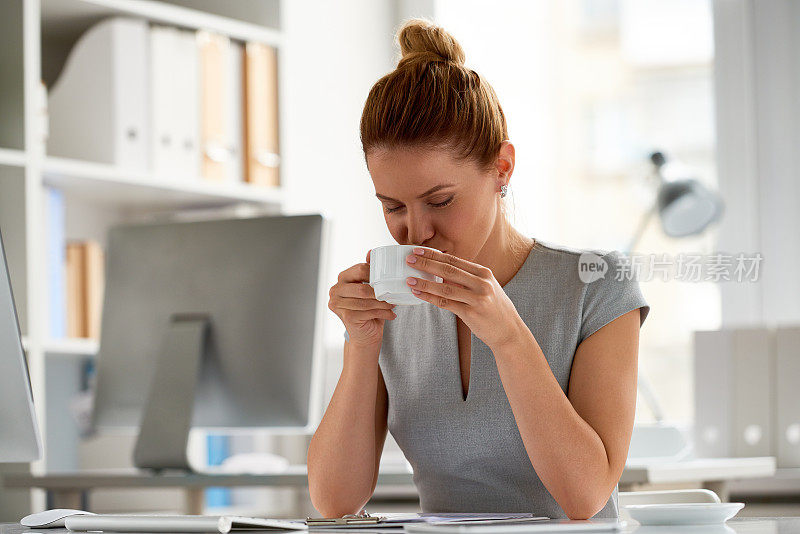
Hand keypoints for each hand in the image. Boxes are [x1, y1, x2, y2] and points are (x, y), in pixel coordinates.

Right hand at [328, 250, 396, 347]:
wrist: (365, 334)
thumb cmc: (369, 309)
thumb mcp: (370, 288)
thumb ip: (369, 271)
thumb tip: (371, 252)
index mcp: (342, 279)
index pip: (359, 269)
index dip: (376, 273)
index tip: (389, 278)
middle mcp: (336, 290)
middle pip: (362, 287)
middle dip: (380, 291)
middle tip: (393, 293)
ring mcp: (338, 304)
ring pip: (366, 301)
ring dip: (383, 303)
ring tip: (394, 304)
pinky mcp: (346, 316)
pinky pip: (368, 312)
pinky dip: (383, 312)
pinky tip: (391, 314)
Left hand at [404, 247, 524, 348]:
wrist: (508, 331)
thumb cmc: (494, 308)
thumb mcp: (485, 287)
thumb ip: (467, 278)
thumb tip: (440, 271)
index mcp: (484, 273)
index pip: (454, 260)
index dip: (434, 254)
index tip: (418, 250)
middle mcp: (482, 283)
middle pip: (448, 270)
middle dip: (426, 263)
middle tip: (409, 259)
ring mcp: (477, 298)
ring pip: (445, 287)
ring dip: (425, 282)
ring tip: (409, 279)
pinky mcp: (471, 313)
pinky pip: (446, 303)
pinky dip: (430, 298)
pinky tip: (419, 294)